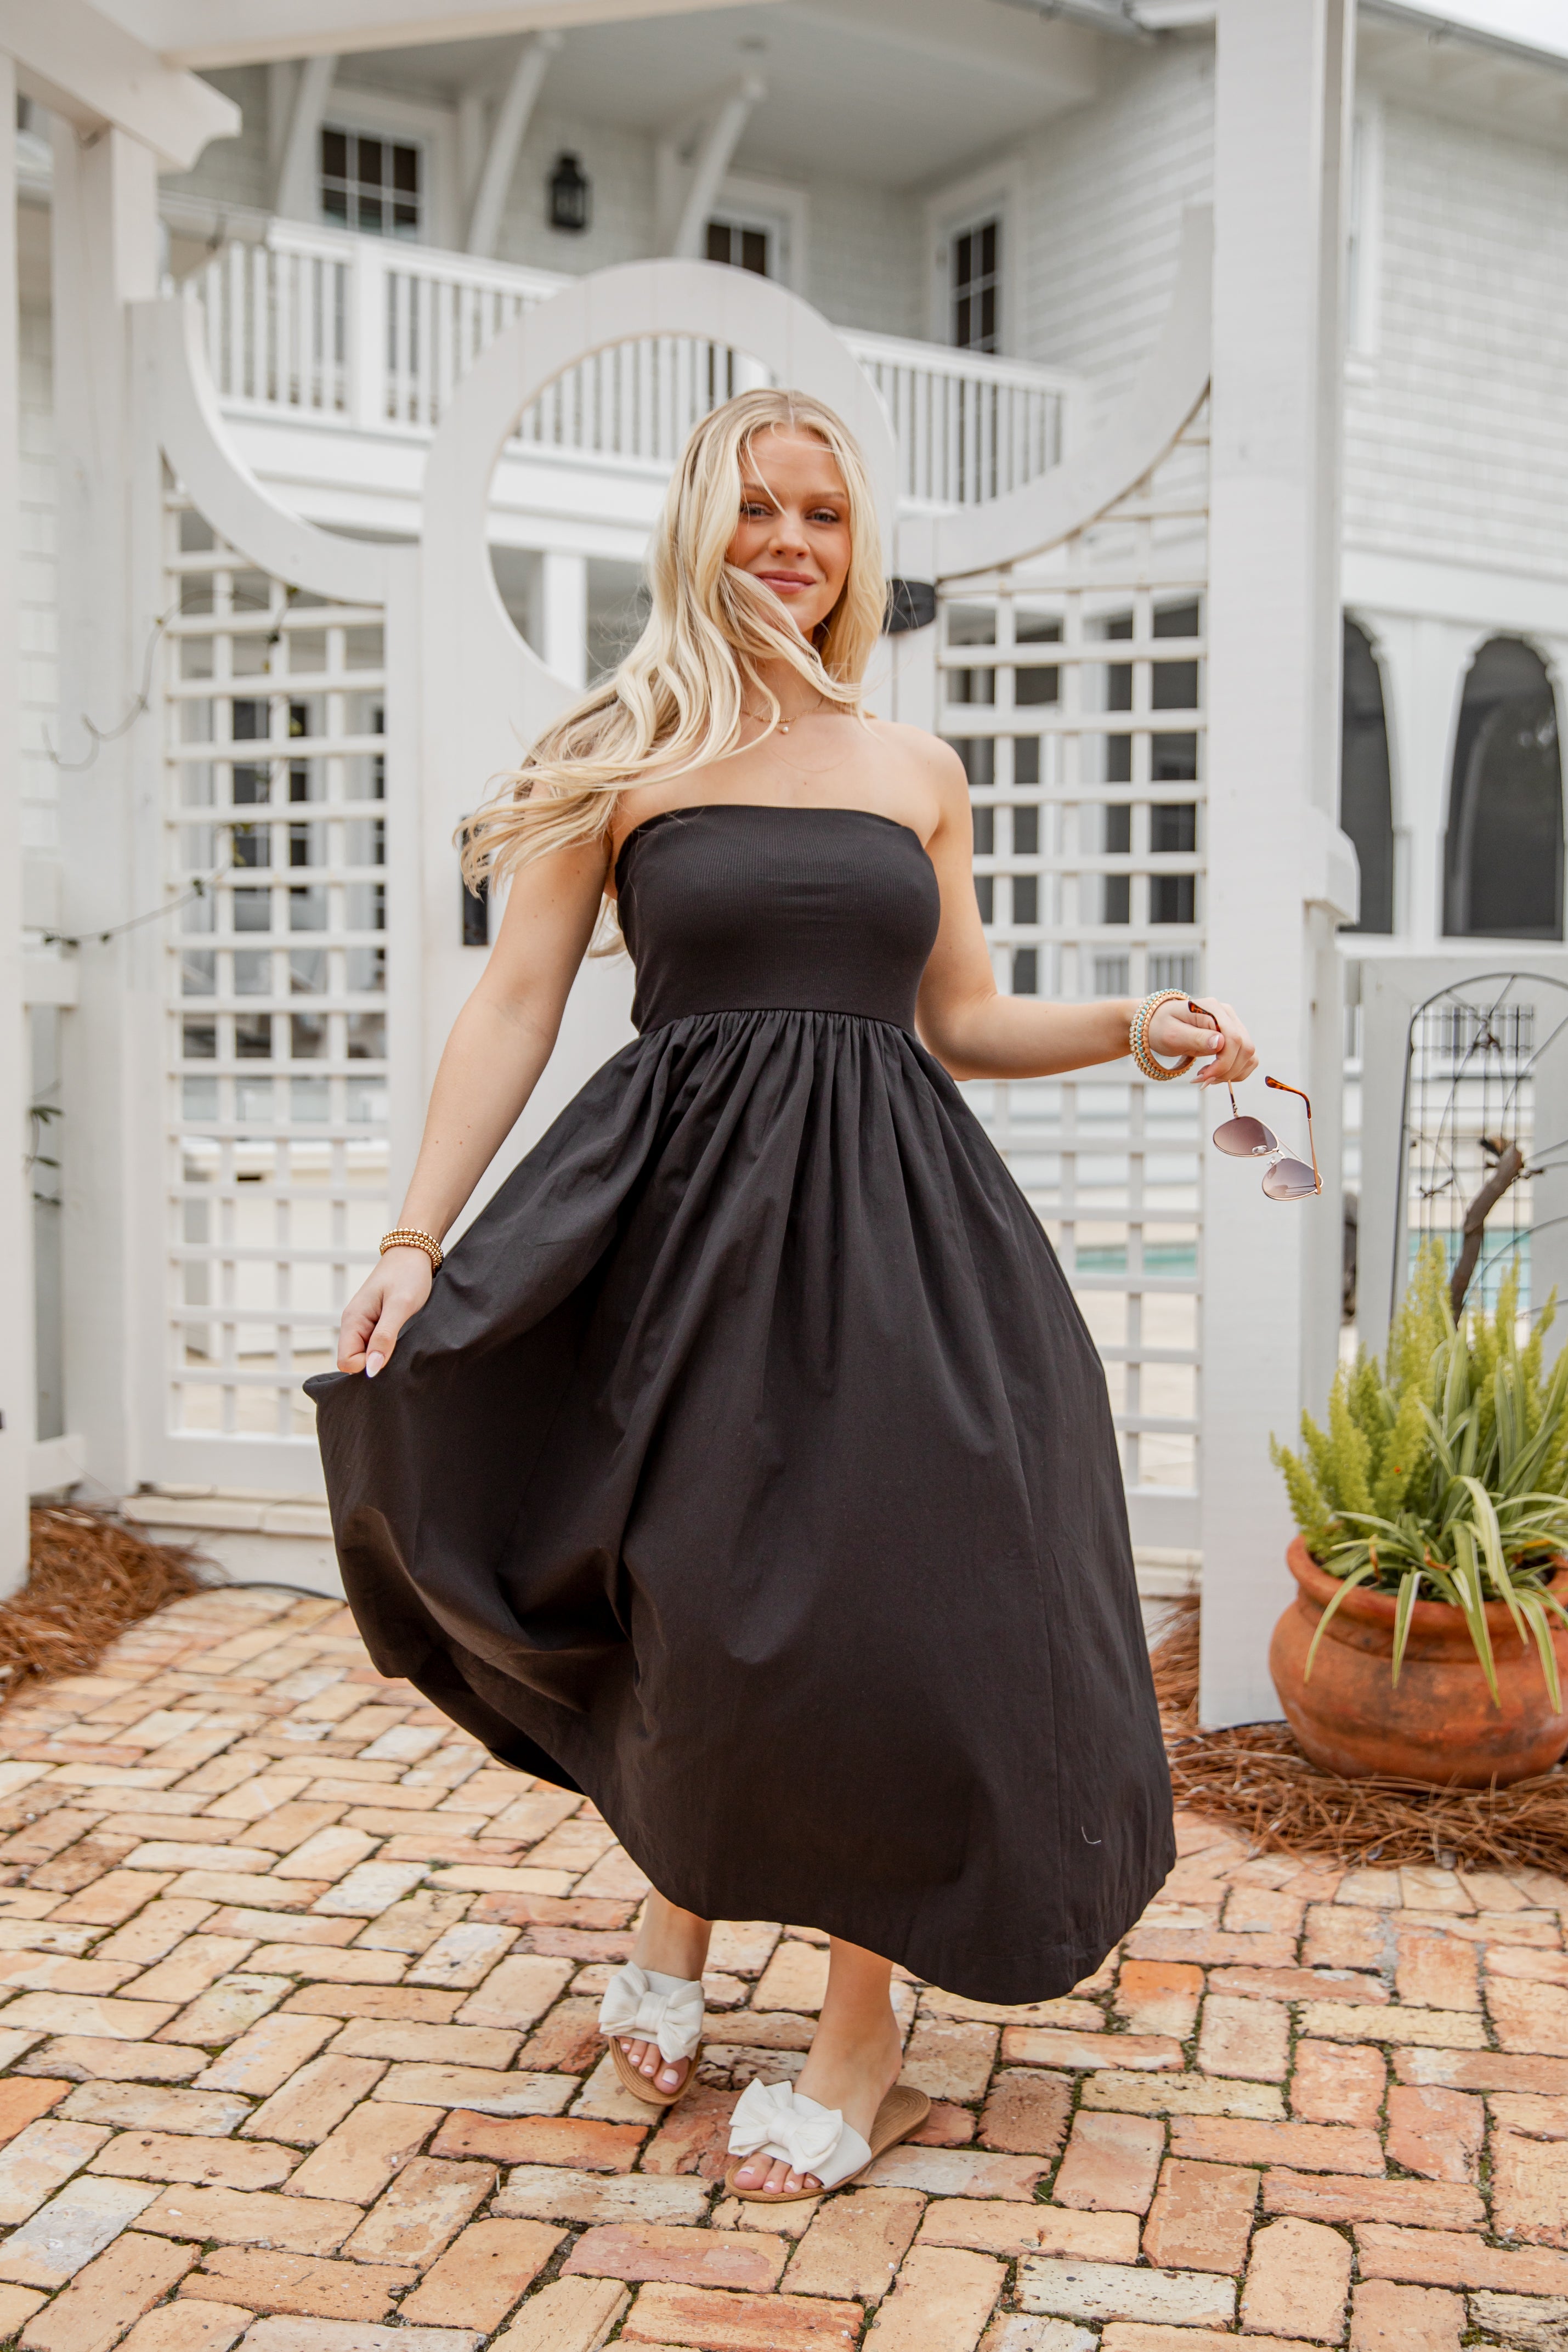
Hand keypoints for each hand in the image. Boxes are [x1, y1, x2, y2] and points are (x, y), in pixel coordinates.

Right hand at [337, 1248, 433, 1377]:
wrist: (414, 1253)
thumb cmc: (407, 1274)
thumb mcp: (400, 1306)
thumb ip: (385, 1337)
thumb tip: (372, 1368)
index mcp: (353, 1320)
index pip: (346, 1362)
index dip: (367, 1365)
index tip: (390, 1353)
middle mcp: (354, 1325)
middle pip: (354, 1361)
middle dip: (375, 1362)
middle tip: (400, 1347)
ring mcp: (364, 1325)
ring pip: (367, 1355)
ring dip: (384, 1354)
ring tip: (404, 1338)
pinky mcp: (376, 1324)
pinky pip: (376, 1346)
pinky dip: (389, 1346)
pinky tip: (403, 1336)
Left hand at [1145, 996, 1257, 1086]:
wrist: (1158, 1023)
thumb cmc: (1162, 1027)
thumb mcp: (1172, 1034)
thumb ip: (1197, 1038)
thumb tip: (1221, 1043)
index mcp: (1213, 1009)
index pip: (1233, 1039)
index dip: (1224, 1063)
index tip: (1204, 1078)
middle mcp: (1227, 1015)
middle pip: (1245, 1048)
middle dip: (1227, 1070)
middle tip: (1202, 1081)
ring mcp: (1233, 1025)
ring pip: (1249, 1055)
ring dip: (1231, 1073)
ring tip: (1206, 1077)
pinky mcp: (1233, 1037)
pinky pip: (1246, 1058)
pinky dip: (1234, 1071)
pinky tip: (1214, 1074)